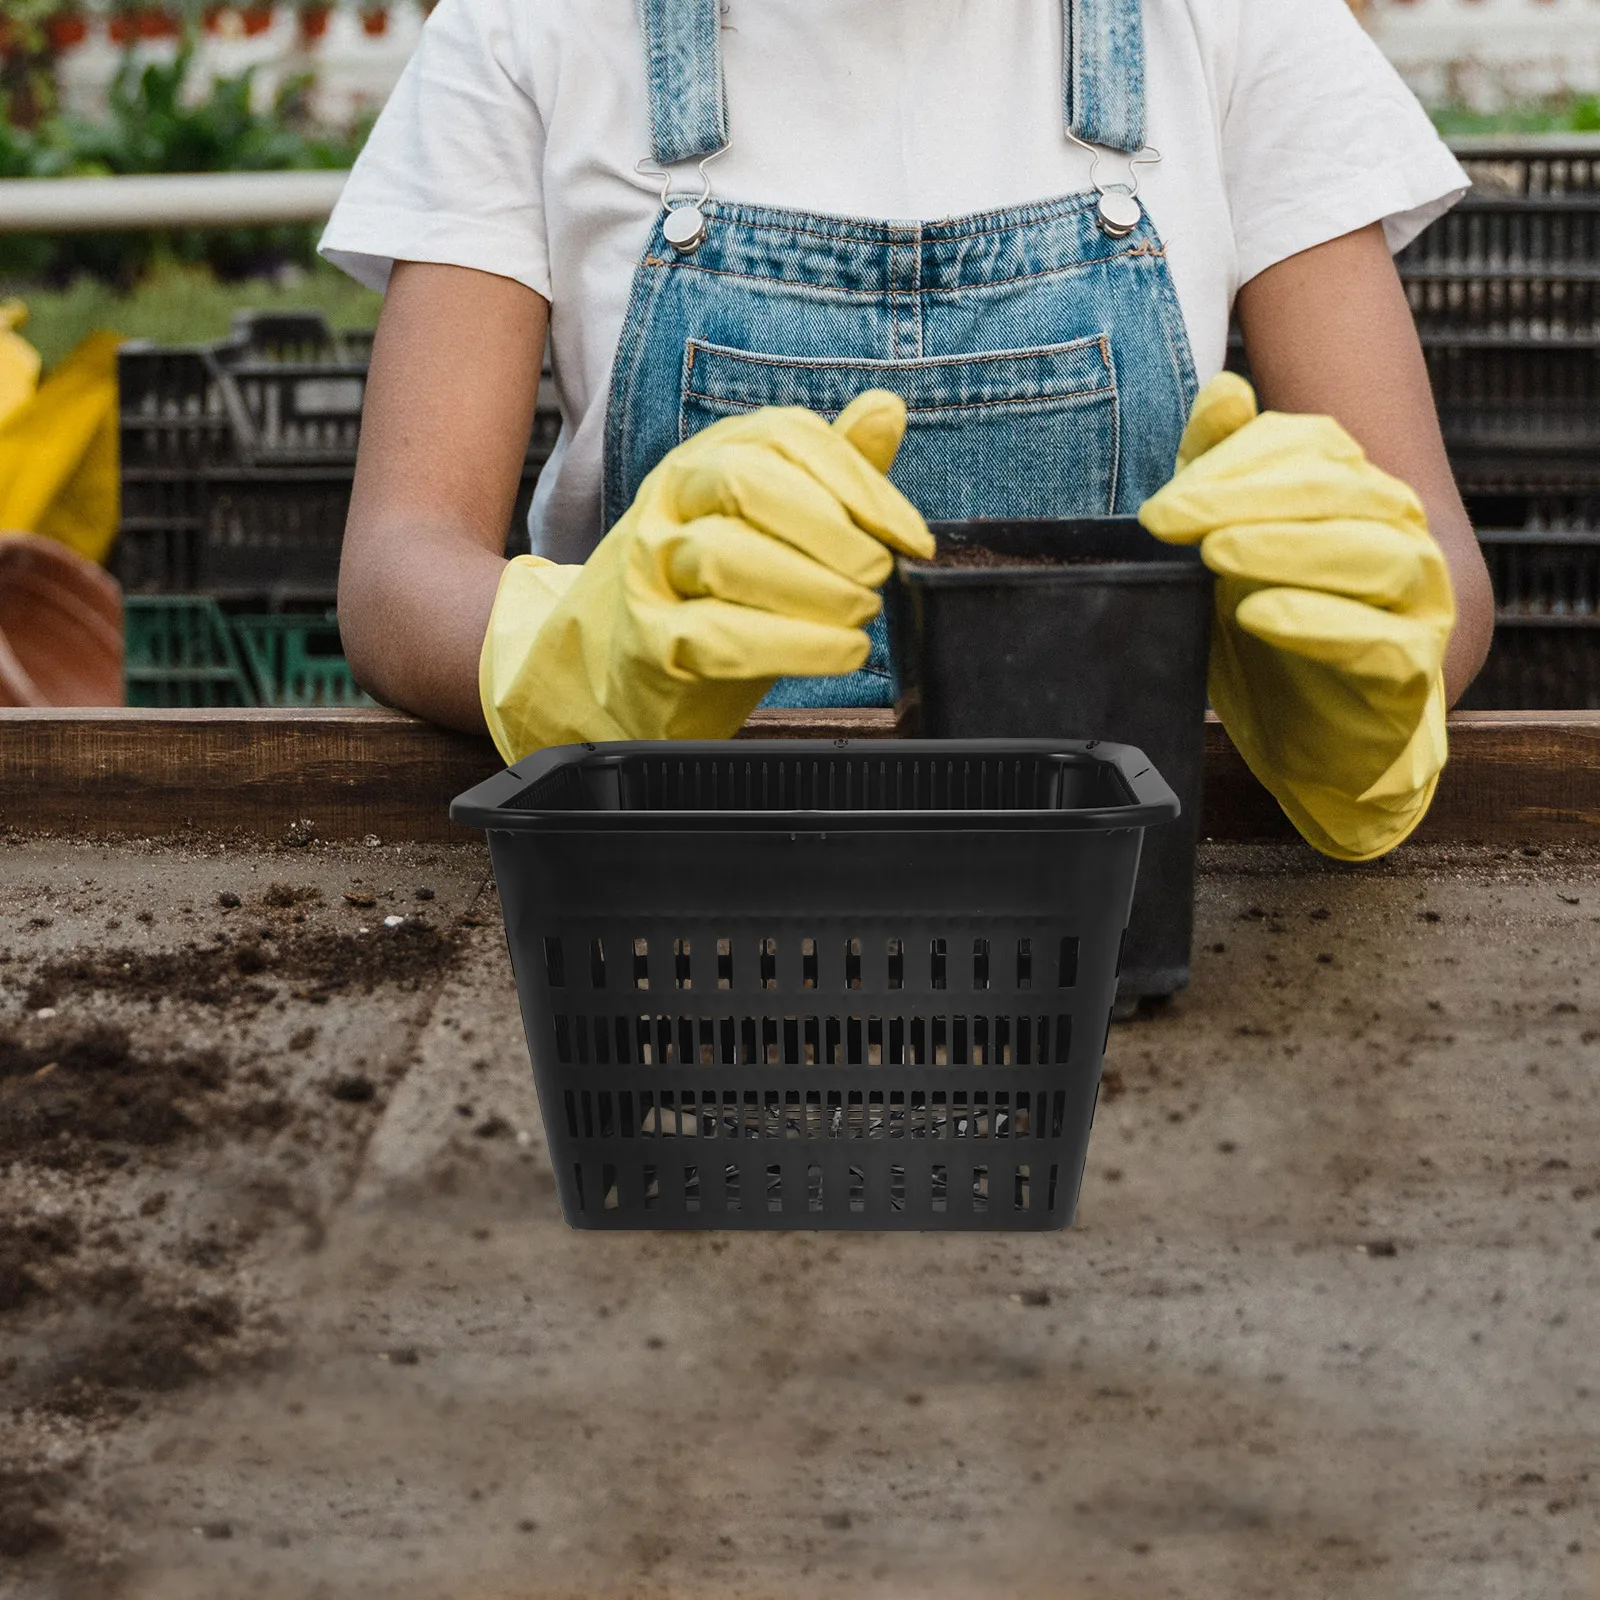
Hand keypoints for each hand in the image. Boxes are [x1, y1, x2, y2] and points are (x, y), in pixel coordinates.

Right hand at [480, 390, 931, 756]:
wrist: (610, 668)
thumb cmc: (710, 592)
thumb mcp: (771, 521)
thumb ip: (830, 470)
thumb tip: (887, 408)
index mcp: (711, 458)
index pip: (787, 438)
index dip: (860, 484)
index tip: (910, 536)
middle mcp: (674, 501)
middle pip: (747, 482)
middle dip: (829, 528)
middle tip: (877, 572)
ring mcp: (651, 569)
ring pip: (726, 557)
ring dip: (812, 588)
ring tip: (860, 614)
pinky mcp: (648, 640)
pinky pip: (714, 636)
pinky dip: (791, 645)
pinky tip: (838, 651)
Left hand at [1139, 373, 1455, 861]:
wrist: (1316, 743)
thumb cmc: (1272, 636)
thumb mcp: (1227, 550)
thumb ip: (1222, 474)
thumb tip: (1225, 391)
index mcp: (1357, 489)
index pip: (1309, 445)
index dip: (1234, 462)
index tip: (1160, 504)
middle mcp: (1399, 533)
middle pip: (1336, 490)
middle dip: (1244, 498)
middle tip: (1168, 519)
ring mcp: (1417, 602)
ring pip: (1372, 554)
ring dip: (1286, 547)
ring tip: (1217, 552)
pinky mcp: (1413, 671)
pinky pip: (1378, 640)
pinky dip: (1318, 622)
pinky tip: (1260, 612)